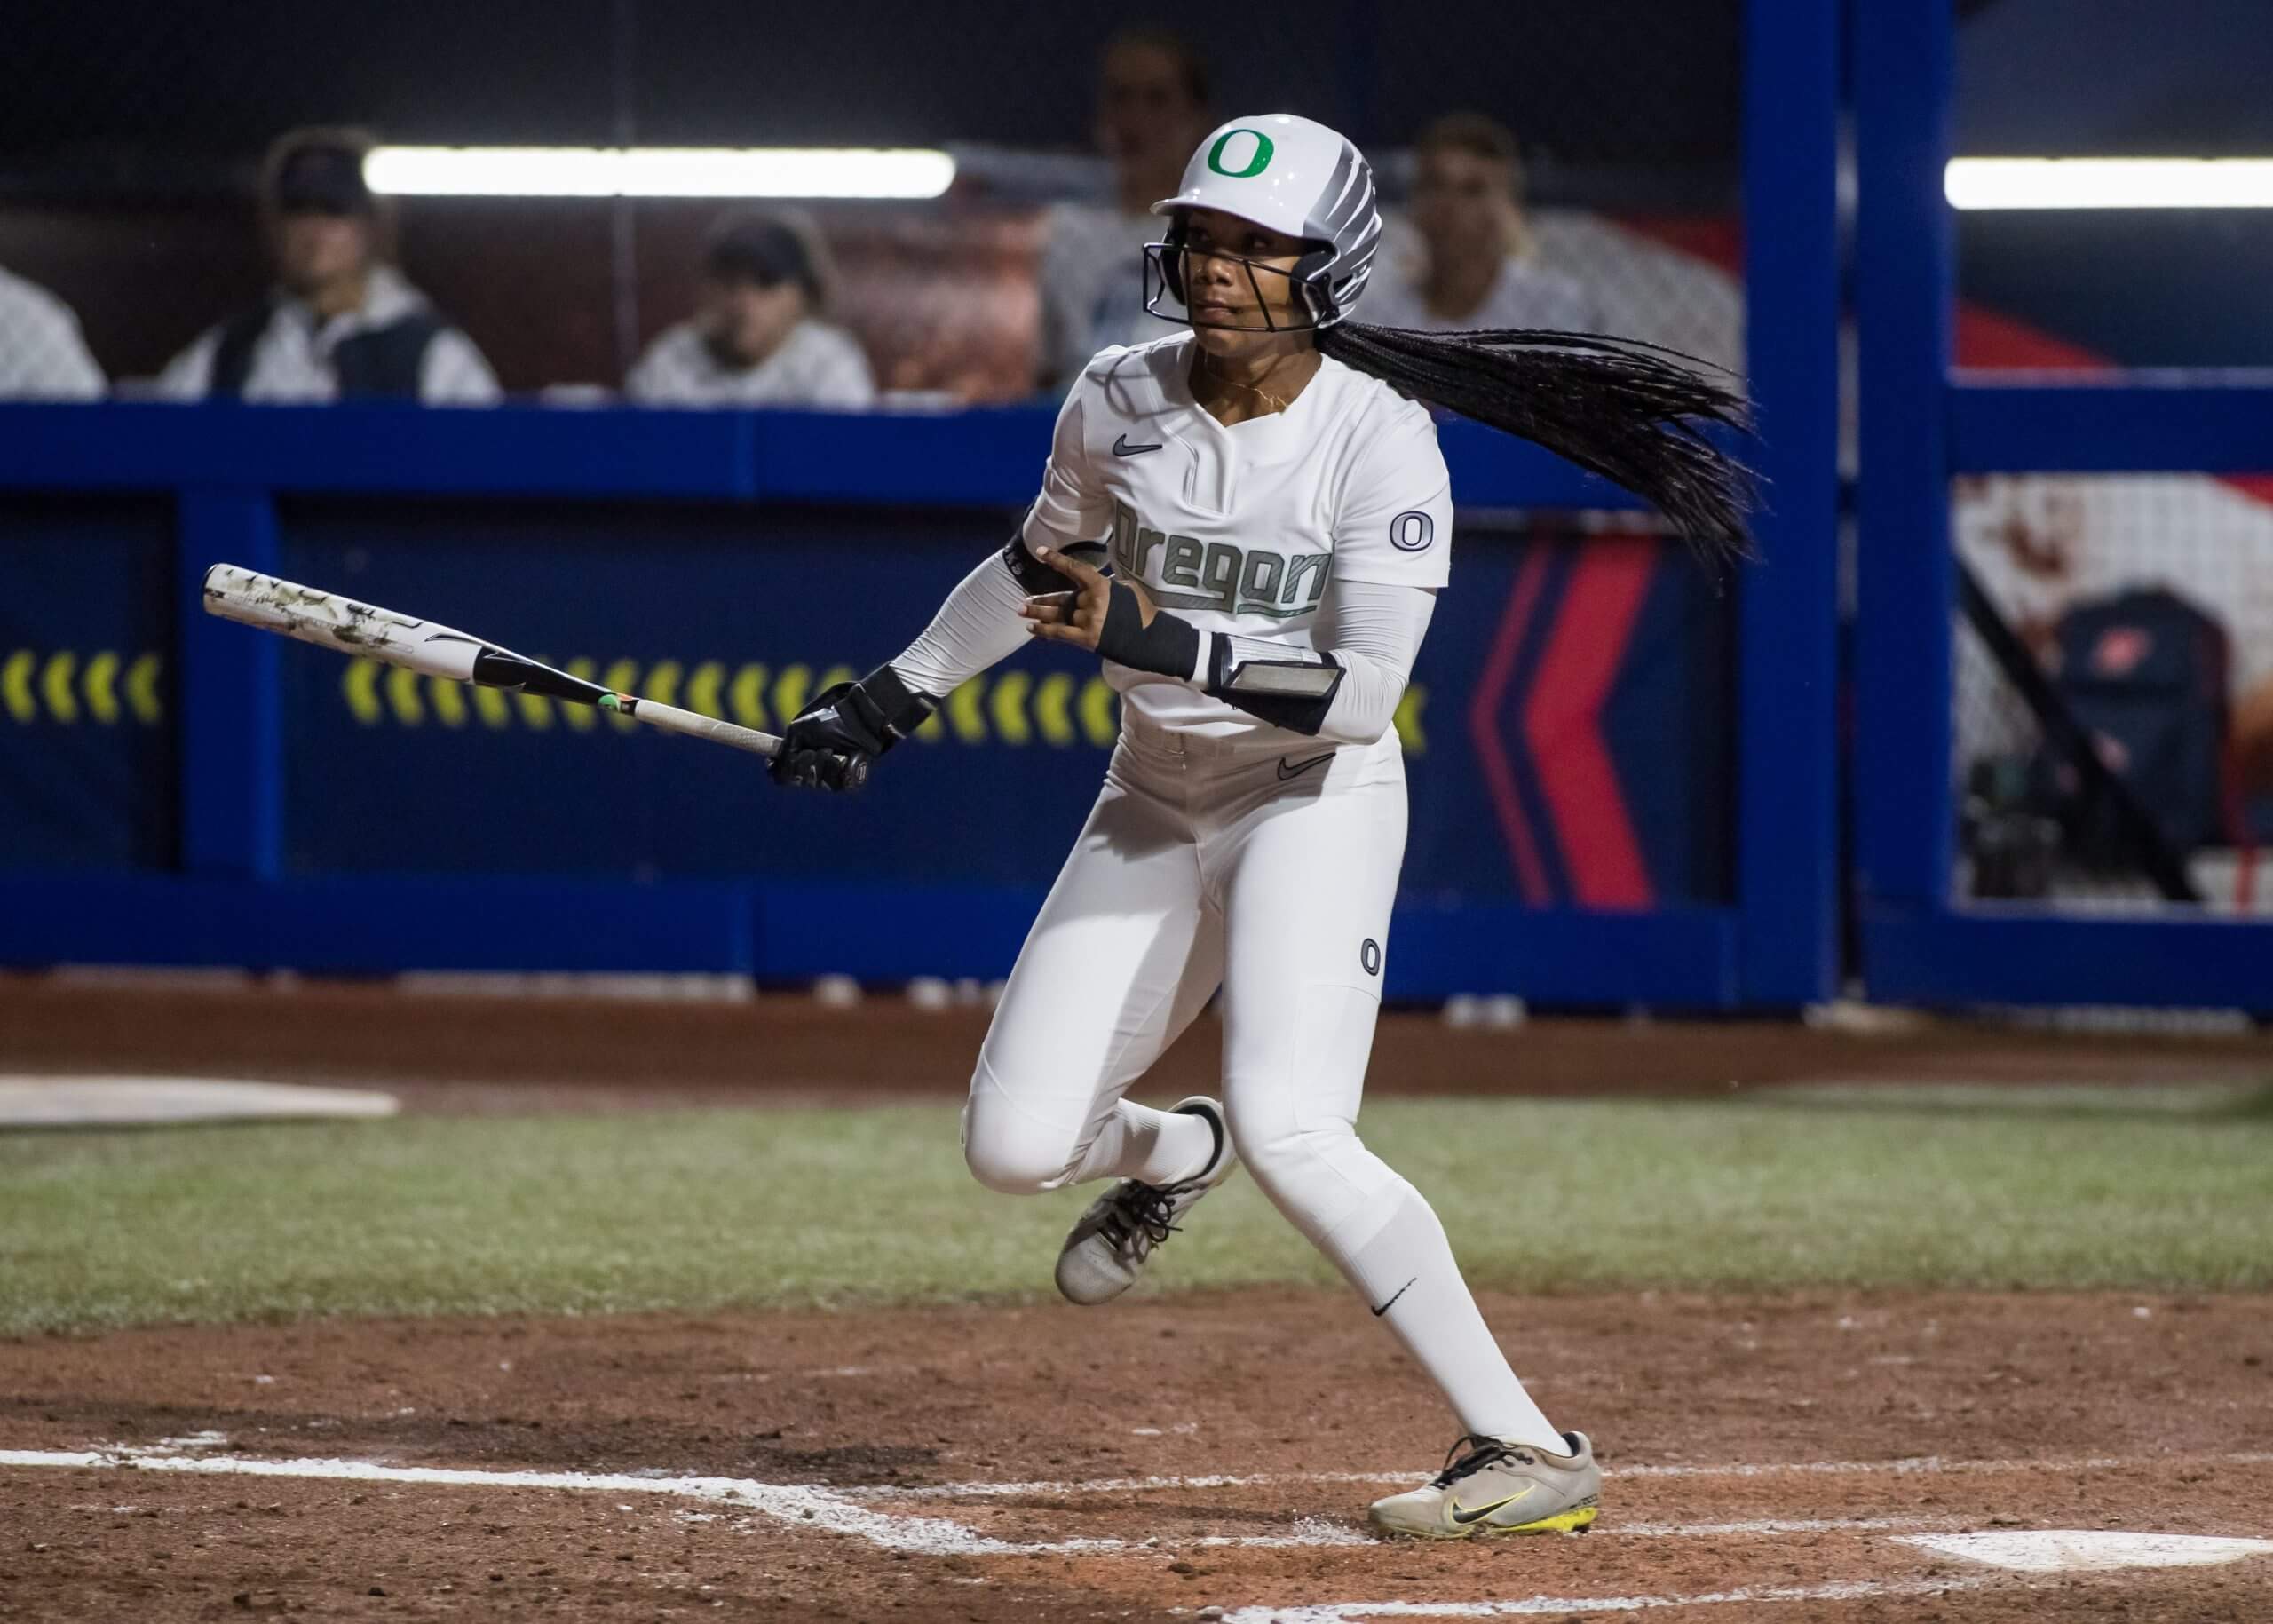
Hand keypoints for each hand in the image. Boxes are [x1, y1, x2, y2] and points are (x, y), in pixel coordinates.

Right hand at [768, 682, 881, 790]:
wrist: (857, 723)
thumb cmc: (828, 723)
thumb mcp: (800, 730)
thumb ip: (785, 748)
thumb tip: (772, 766)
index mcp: (796, 762)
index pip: (780, 776)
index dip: (779, 771)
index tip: (780, 760)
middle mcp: (810, 774)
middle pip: (796, 780)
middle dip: (805, 763)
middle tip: (818, 749)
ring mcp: (827, 781)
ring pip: (815, 783)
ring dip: (823, 762)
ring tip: (832, 750)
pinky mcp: (845, 784)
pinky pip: (836, 784)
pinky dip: (839, 768)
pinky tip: (844, 758)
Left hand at [1018, 545, 1159, 652]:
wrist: (1150, 639)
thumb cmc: (1142, 612)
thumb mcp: (1127, 590)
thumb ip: (1106, 586)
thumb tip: (1090, 586)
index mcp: (1102, 585)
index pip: (1074, 569)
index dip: (1056, 559)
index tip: (1040, 551)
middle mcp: (1091, 601)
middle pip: (1060, 598)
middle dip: (1041, 600)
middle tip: (1024, 602)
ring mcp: (1088, 620)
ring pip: (1056, 615)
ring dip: (1036, 613)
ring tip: (1021, 611)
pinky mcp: (1086, 638)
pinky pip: (1059, 633)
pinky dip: (1043, 631)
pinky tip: (1031, 629)